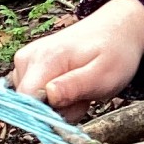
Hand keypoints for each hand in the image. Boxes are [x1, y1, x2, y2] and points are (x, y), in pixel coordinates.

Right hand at [9, 0, 143, 119]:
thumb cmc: (114, 52)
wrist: (118, 29)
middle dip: (57, 110)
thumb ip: (75, 86)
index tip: (74, 106)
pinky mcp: (29, 65)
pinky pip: (34, 95)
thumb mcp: (104, 74)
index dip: (47, 114)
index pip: (25, 101)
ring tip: (81, 88)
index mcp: (44, 59)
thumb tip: (48, 96)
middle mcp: (28, 58)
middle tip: (84, 95)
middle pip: (29, 104)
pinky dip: (55, 98)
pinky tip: (73, 86)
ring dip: (59, 105)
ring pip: (32, 102)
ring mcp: (26, 61)